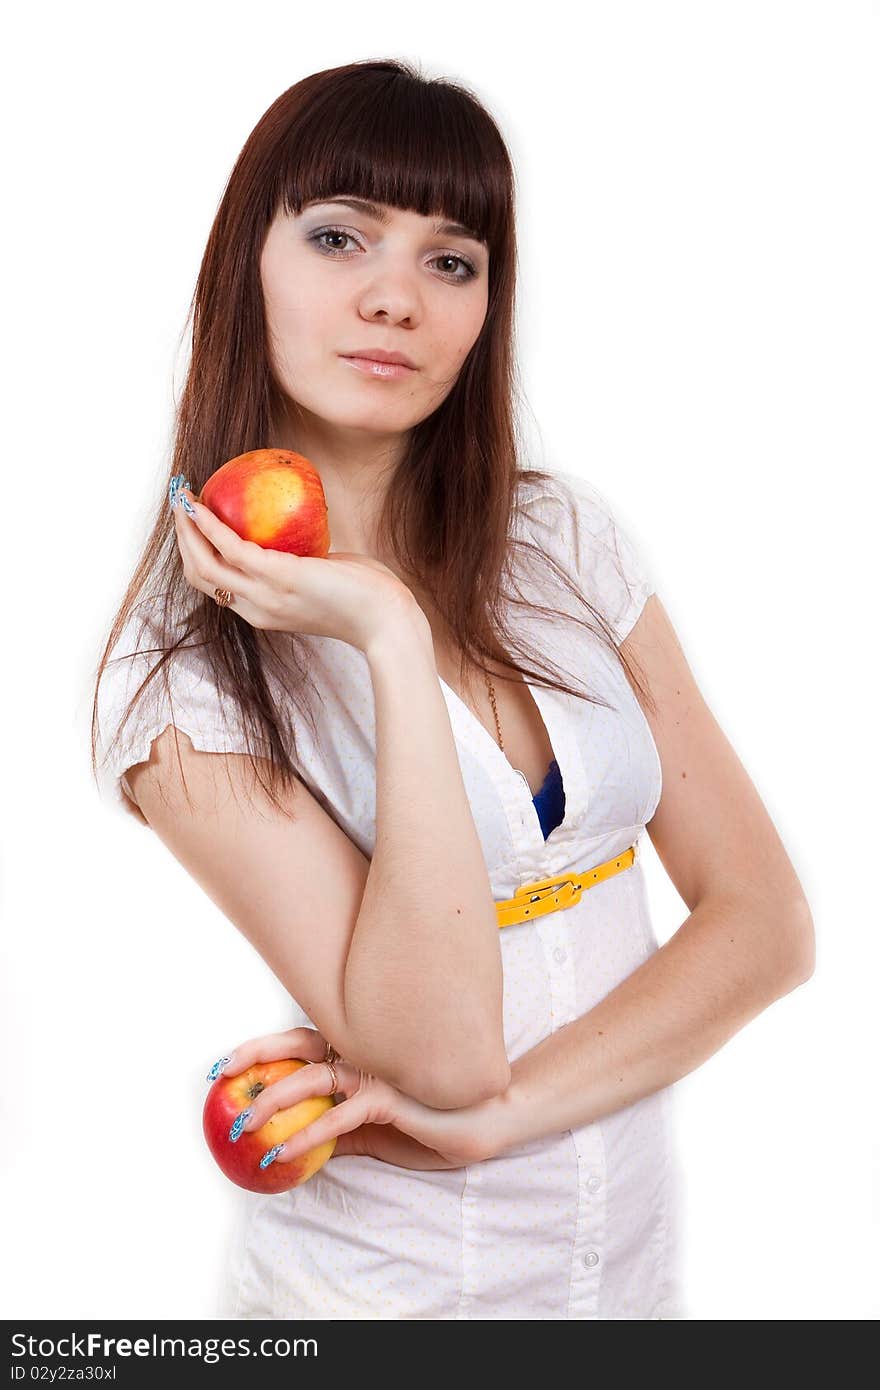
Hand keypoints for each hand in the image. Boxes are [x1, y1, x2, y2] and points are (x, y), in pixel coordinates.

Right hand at [170, 480, 423, 652]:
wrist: (387, 621)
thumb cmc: (366, 598)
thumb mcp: (323, 579)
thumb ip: (304, 561)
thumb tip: (297, 530)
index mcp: (264, 612)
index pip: (217, 587)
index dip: (197, 555)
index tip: (193, 525)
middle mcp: (256, 609)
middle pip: (200, 576)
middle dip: (182, 539)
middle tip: (180, 503)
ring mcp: (266, 596)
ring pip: (205, 565)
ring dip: (187, 529)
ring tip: (182, 497)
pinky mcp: (279, 577)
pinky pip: (231, 549)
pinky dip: (210, 527)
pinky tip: (203, 506)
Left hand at [218, 1026, 499, 1170]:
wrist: (478, 1126)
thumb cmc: (427, 1126)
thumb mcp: (371, 1135)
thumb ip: (337, 1135)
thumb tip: (297, 1150)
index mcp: (355, 1056)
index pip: (300, 1044)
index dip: (261, 1049)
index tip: (224, 1066)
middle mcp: (361, 1054)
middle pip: (298, 1046)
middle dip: (256, 1057)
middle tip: (222, 1077)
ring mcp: (375, 1071)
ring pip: (312, 1079)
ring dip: (274, 1102)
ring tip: (246, 1127)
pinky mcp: (389, 1096)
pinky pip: (339, 1116)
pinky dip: (308, 1134)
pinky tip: (285, 1152)